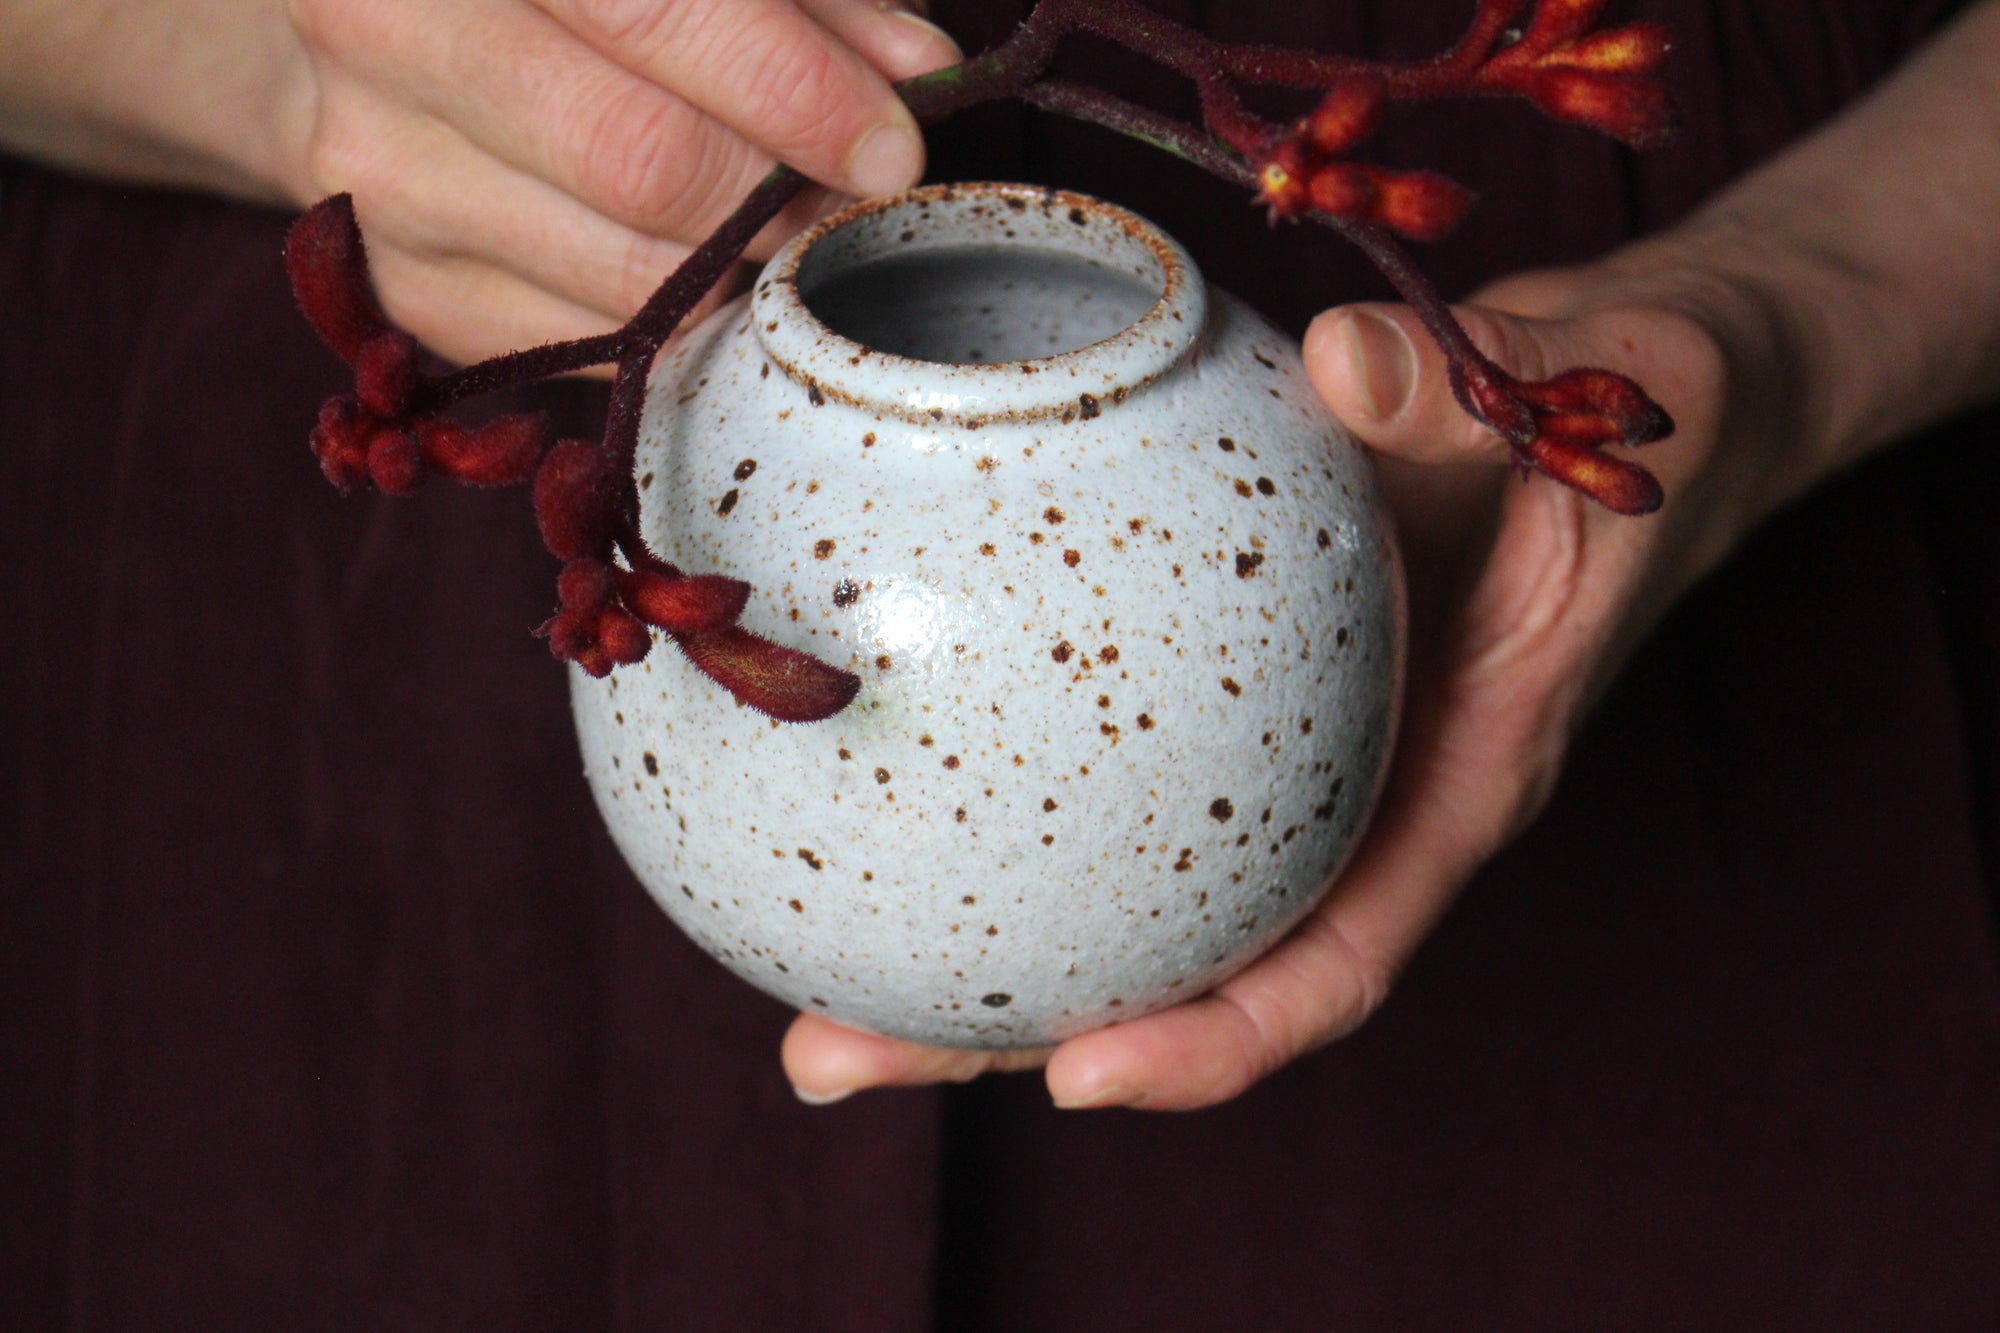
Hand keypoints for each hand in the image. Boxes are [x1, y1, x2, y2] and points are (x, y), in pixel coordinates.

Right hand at [280, 0, 959, 363]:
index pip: (653, 10)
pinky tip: (703, 273)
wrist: (396, 16)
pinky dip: (675, 324)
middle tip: (848, 198)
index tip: (889, 143)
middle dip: (776, 196)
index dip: (793, 87)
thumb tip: (918, 74)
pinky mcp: (396, 283)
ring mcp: (376, 169)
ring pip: (616, 273)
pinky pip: (582, 342)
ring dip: (739, 274)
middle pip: (637, 158)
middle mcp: (384, 29)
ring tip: (786, 234)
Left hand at [783, 255, 1774, 1108]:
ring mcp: (1286, 754)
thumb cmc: (1638, 430)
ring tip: (803, 985)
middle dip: (1005, 1034)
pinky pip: (1106, 766)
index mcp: (1452, 787)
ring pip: (1122, 891)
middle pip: (1178, 968)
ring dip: (966, 950)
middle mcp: (1351, 800)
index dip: (1215, 1043)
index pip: (1334, 962)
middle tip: (827, 1058)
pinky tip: (869, 784)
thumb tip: (1347, 363)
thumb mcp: (1580, 411)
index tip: (1077, 1074)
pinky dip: (993, 796)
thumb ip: (1472, 403)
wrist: (1644, 404)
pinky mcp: (1235, 685)